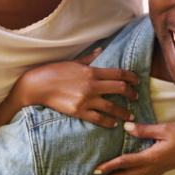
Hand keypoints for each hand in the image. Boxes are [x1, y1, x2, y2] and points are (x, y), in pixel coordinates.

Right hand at [16, 48, 139, 128]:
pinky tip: (113, 124)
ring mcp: (85, 99)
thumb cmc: (54, 71)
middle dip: (131, 93)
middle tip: (136, 97)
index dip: (131, 77)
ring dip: (123, 111)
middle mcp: (91, 85)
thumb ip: (90, 58)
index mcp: (91, 71)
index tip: (137, 81)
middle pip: (120, 88)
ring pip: (112, 107)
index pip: (118, 73)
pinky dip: (108, 122)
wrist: (37, 86)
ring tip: (129, 115)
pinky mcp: (78, 111)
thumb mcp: (73, 62)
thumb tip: (101, 50)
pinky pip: (98, 118)